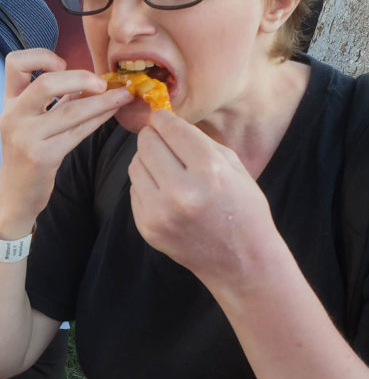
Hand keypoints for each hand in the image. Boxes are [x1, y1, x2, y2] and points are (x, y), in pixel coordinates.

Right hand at [0, 48, 129, 234]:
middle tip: (102, 82)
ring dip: (102, 101)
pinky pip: (77, 132)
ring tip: (124, 94)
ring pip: (70, 111)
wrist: (16, 194)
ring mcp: (26, 137)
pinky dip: (98, 119)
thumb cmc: (28, 153)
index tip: (63, 65)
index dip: (41, 57)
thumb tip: (88, 78)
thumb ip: (55, 99)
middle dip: (81, 78)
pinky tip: (112, 113)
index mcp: (9, 102)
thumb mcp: (32, 121)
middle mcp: (13, 116)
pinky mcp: (42, 157)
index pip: (14, 62)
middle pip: (46, 84)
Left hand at [128, 110, 277, 289]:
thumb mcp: (234, 166)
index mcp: (208, 171)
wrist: (241, 261)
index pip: (170, 128)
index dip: (163, 118)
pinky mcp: (147, 228)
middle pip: (147, 143)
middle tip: (161, 140)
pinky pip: (134, 190)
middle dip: (153, 136)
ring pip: (135, 165)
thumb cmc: (243, 208)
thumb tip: (164, 121)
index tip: (161, 117)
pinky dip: (146, 185)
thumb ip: (198, 140)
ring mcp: (160, 212)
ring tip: (166, 168)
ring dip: (147, 160)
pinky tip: (165, 193)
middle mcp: (181, 191)